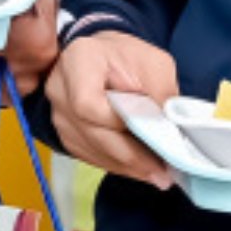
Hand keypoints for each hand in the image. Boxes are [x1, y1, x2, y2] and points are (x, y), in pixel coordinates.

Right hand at [45, 29, 181, 186]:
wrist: (106, 60)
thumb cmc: (128, 58)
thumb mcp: (155, 63)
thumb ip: (162, 92)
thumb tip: (171, 127)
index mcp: (79, 60)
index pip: (87, 103)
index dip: (118, 123)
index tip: (149, 131)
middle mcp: (60, 88)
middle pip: (91, 132)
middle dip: (130, 155)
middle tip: (161, 170)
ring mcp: (58, 113)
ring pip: (91, 150)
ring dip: (125, 165)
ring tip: (156, 171)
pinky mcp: (64, 133)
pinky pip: (89, 156)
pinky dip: (116, 164)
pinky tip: (138, 166)